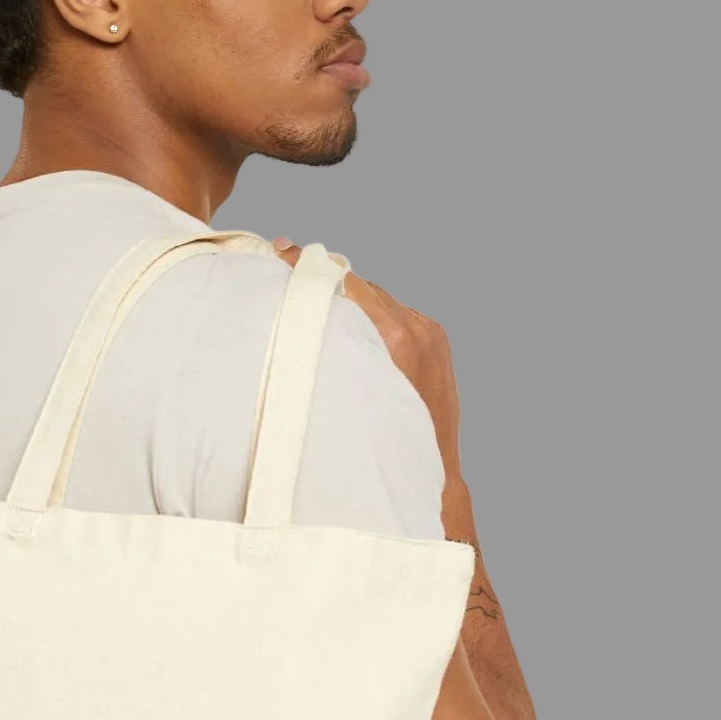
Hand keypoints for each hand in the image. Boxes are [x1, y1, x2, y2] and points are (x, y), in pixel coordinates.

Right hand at [271, 237, 464, 482]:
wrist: (433, 469)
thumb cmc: (380, 442)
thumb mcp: (344, 393)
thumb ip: (332, 347)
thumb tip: (308, 315)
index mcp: (392, 338)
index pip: (344, 283)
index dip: (310, 267)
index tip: (283, 250)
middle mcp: (413, 328)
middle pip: (360, 286)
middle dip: (327, 280)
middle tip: (292, 269)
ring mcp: (428, 331)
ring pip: (379, 298)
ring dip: (354, 299)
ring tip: (324, 301)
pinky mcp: (437, 338)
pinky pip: (399, 312)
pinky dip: (378, 315)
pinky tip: (360, 330)